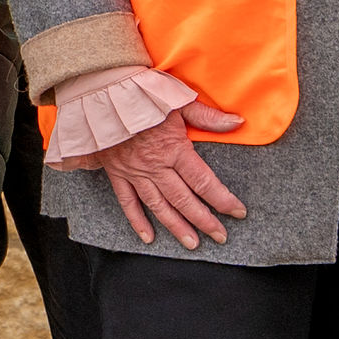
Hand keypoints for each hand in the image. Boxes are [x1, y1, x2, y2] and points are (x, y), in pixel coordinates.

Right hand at [99, 101, 248, 249]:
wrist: (101, 95)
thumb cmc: (140, 94)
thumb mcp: (177, 100)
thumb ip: (207, 116)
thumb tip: (237, 122)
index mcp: (174, 149)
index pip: (203, 182)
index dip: (222, 199)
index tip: (238, 212)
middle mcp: (156, 167)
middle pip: (184, 200)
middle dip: (204, 221)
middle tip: (220, 236)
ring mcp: (135, 173)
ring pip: (159, 207)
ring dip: (177, 227)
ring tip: (192, 243)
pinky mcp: (117, 174)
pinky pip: (127, 203)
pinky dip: (137, 221)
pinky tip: (148, 237)